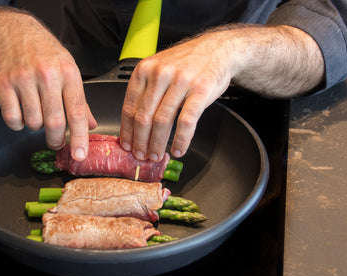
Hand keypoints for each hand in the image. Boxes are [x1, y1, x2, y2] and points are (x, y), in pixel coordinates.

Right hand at [0, 6, 96, 160]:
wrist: (14, 32)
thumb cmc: (46, 53)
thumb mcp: (69, 70)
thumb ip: (80, 100)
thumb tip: (90, 125)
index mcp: (68, 73)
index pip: (77, 111)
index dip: (79, 137)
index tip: (79, 155)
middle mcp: (48, 75)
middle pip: (54, 122)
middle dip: (56, 140)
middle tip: (56, 142)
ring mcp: (24, 78)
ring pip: (33, 123)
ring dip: (36, 127)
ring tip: (37, 112)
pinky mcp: (4, 83)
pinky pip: (12, 118)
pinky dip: (18, 123)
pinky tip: (22, 111)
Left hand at [119, 32, 236, 160]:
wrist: (218, 49)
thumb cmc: (187, 62)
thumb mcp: (159, 68)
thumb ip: (145, 90)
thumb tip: (133, 123)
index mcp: (145, 70)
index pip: (129, 107)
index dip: (127, 131)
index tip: (127, 145)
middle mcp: (160, 74)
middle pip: (144, 117)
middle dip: (140, 142)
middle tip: (140, 155)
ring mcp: (181, 82)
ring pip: (162, 121)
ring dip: (157, 144)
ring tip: (156, 155)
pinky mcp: (200, 90)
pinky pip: (186, 122)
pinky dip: (181, 140)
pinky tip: (178, 149)